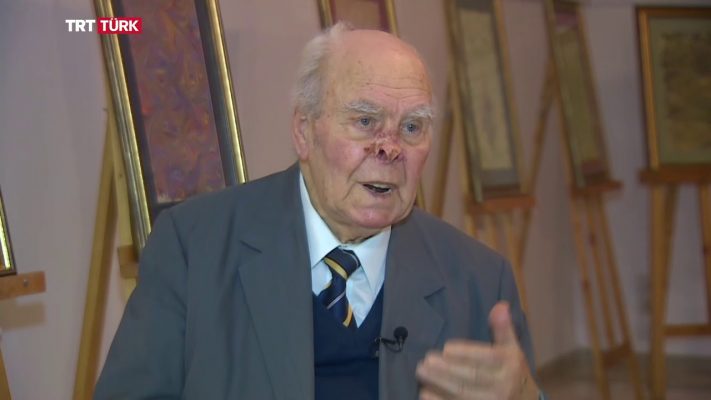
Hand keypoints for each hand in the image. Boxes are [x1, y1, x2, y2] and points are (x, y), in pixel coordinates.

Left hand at [415, 302, 538, 398]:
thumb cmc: (512, 372)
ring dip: (439, 385)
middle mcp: (502, 386)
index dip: (465, 353)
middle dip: (446, 370)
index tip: (446, 348)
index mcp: (510, 365)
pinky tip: (425, 394)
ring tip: (421, 373)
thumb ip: (503, 328)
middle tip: (425, 361)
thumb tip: (501, 305)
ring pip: (462, 395)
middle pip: (471, 378)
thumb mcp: (512, 349)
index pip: (486, 359)